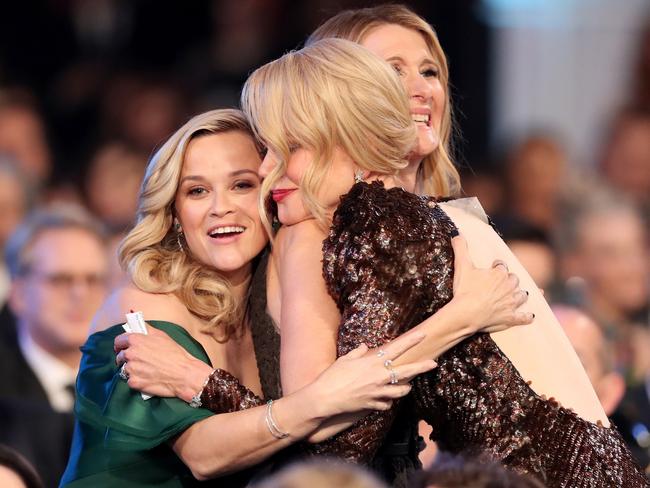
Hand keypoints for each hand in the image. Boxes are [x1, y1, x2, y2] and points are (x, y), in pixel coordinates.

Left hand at [114, 326, 212, 400]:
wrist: (184, 374)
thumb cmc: (175, 354)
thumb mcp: (162, 335)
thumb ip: (146, 329)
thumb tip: (137, 323)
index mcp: (135, 340)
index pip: (118, 341)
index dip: (122, 344)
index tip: (124, 348)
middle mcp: (130, 354)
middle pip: (120, 356)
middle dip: (126, 358)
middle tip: (138, 360)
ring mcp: (130, 369)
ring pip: (125, 369)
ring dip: (132, 370)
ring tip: (145, 370)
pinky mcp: (133, 382)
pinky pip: (130, 380)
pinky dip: (137, 380)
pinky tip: (147, 378)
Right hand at [306, 332, 436, 416]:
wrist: (324, 399)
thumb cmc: (332, 376)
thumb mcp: (344, 359)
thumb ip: (357, 352)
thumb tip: (364, 347)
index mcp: (372, 362)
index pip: (396, 348)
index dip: (411, 341)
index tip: (423, 334)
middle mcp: (378, 376)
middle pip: (406, 371)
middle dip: (422, 367)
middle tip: (434, 363)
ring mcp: (377, 392)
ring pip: (401, 391)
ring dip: (405, 388)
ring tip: (407, 386)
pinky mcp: (373, 404)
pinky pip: (386, 404)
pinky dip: (387, 402)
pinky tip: (384, 400)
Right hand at [451, 235, 532, 333]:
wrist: (466, 313)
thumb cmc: (464, 290)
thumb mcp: (461, 266)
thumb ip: (460, 248)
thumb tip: (457, 234)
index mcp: (499, 273)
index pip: (502, 266)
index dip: (497, 266)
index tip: (493, 268)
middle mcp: (509, 286)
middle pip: (514, 280)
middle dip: (510, 280)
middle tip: (503, 283)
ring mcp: (511, 303)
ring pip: (522, 295)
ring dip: (520, 294)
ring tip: (519, 294)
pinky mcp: (511, 318)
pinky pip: (524, 317)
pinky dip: (527, 316)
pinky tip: (530, 315)